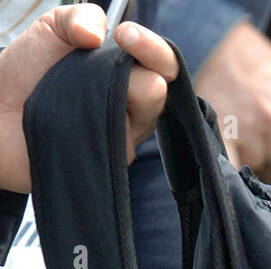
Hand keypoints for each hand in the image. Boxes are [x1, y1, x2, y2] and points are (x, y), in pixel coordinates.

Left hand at [0, 6, 178, 193]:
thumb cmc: (24, 71)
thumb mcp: (50, 28)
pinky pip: (119, 147)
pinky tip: (73, 121)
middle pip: (158, 91)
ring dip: (111, 100)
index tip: (124, 34)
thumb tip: (100, 32)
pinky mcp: (108, 163)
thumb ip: (77, 17)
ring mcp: (121, 137)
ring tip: (75, 94)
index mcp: (123, 71)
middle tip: (101, 66)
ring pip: (143, 120)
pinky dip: (96, 129)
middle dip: (138, 73)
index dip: (152, 48)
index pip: (161, 63)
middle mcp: (129, 105)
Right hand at [195, 20, 270, 169]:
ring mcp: (248, 123)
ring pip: (256, 160)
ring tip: (236, 120)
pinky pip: (235, 166)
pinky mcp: (222, 132)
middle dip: (267, 142)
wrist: (213, 42)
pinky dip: (231, 163)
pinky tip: (227, 147)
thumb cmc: (252, 64)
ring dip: (246, 148)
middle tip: (251, 116)